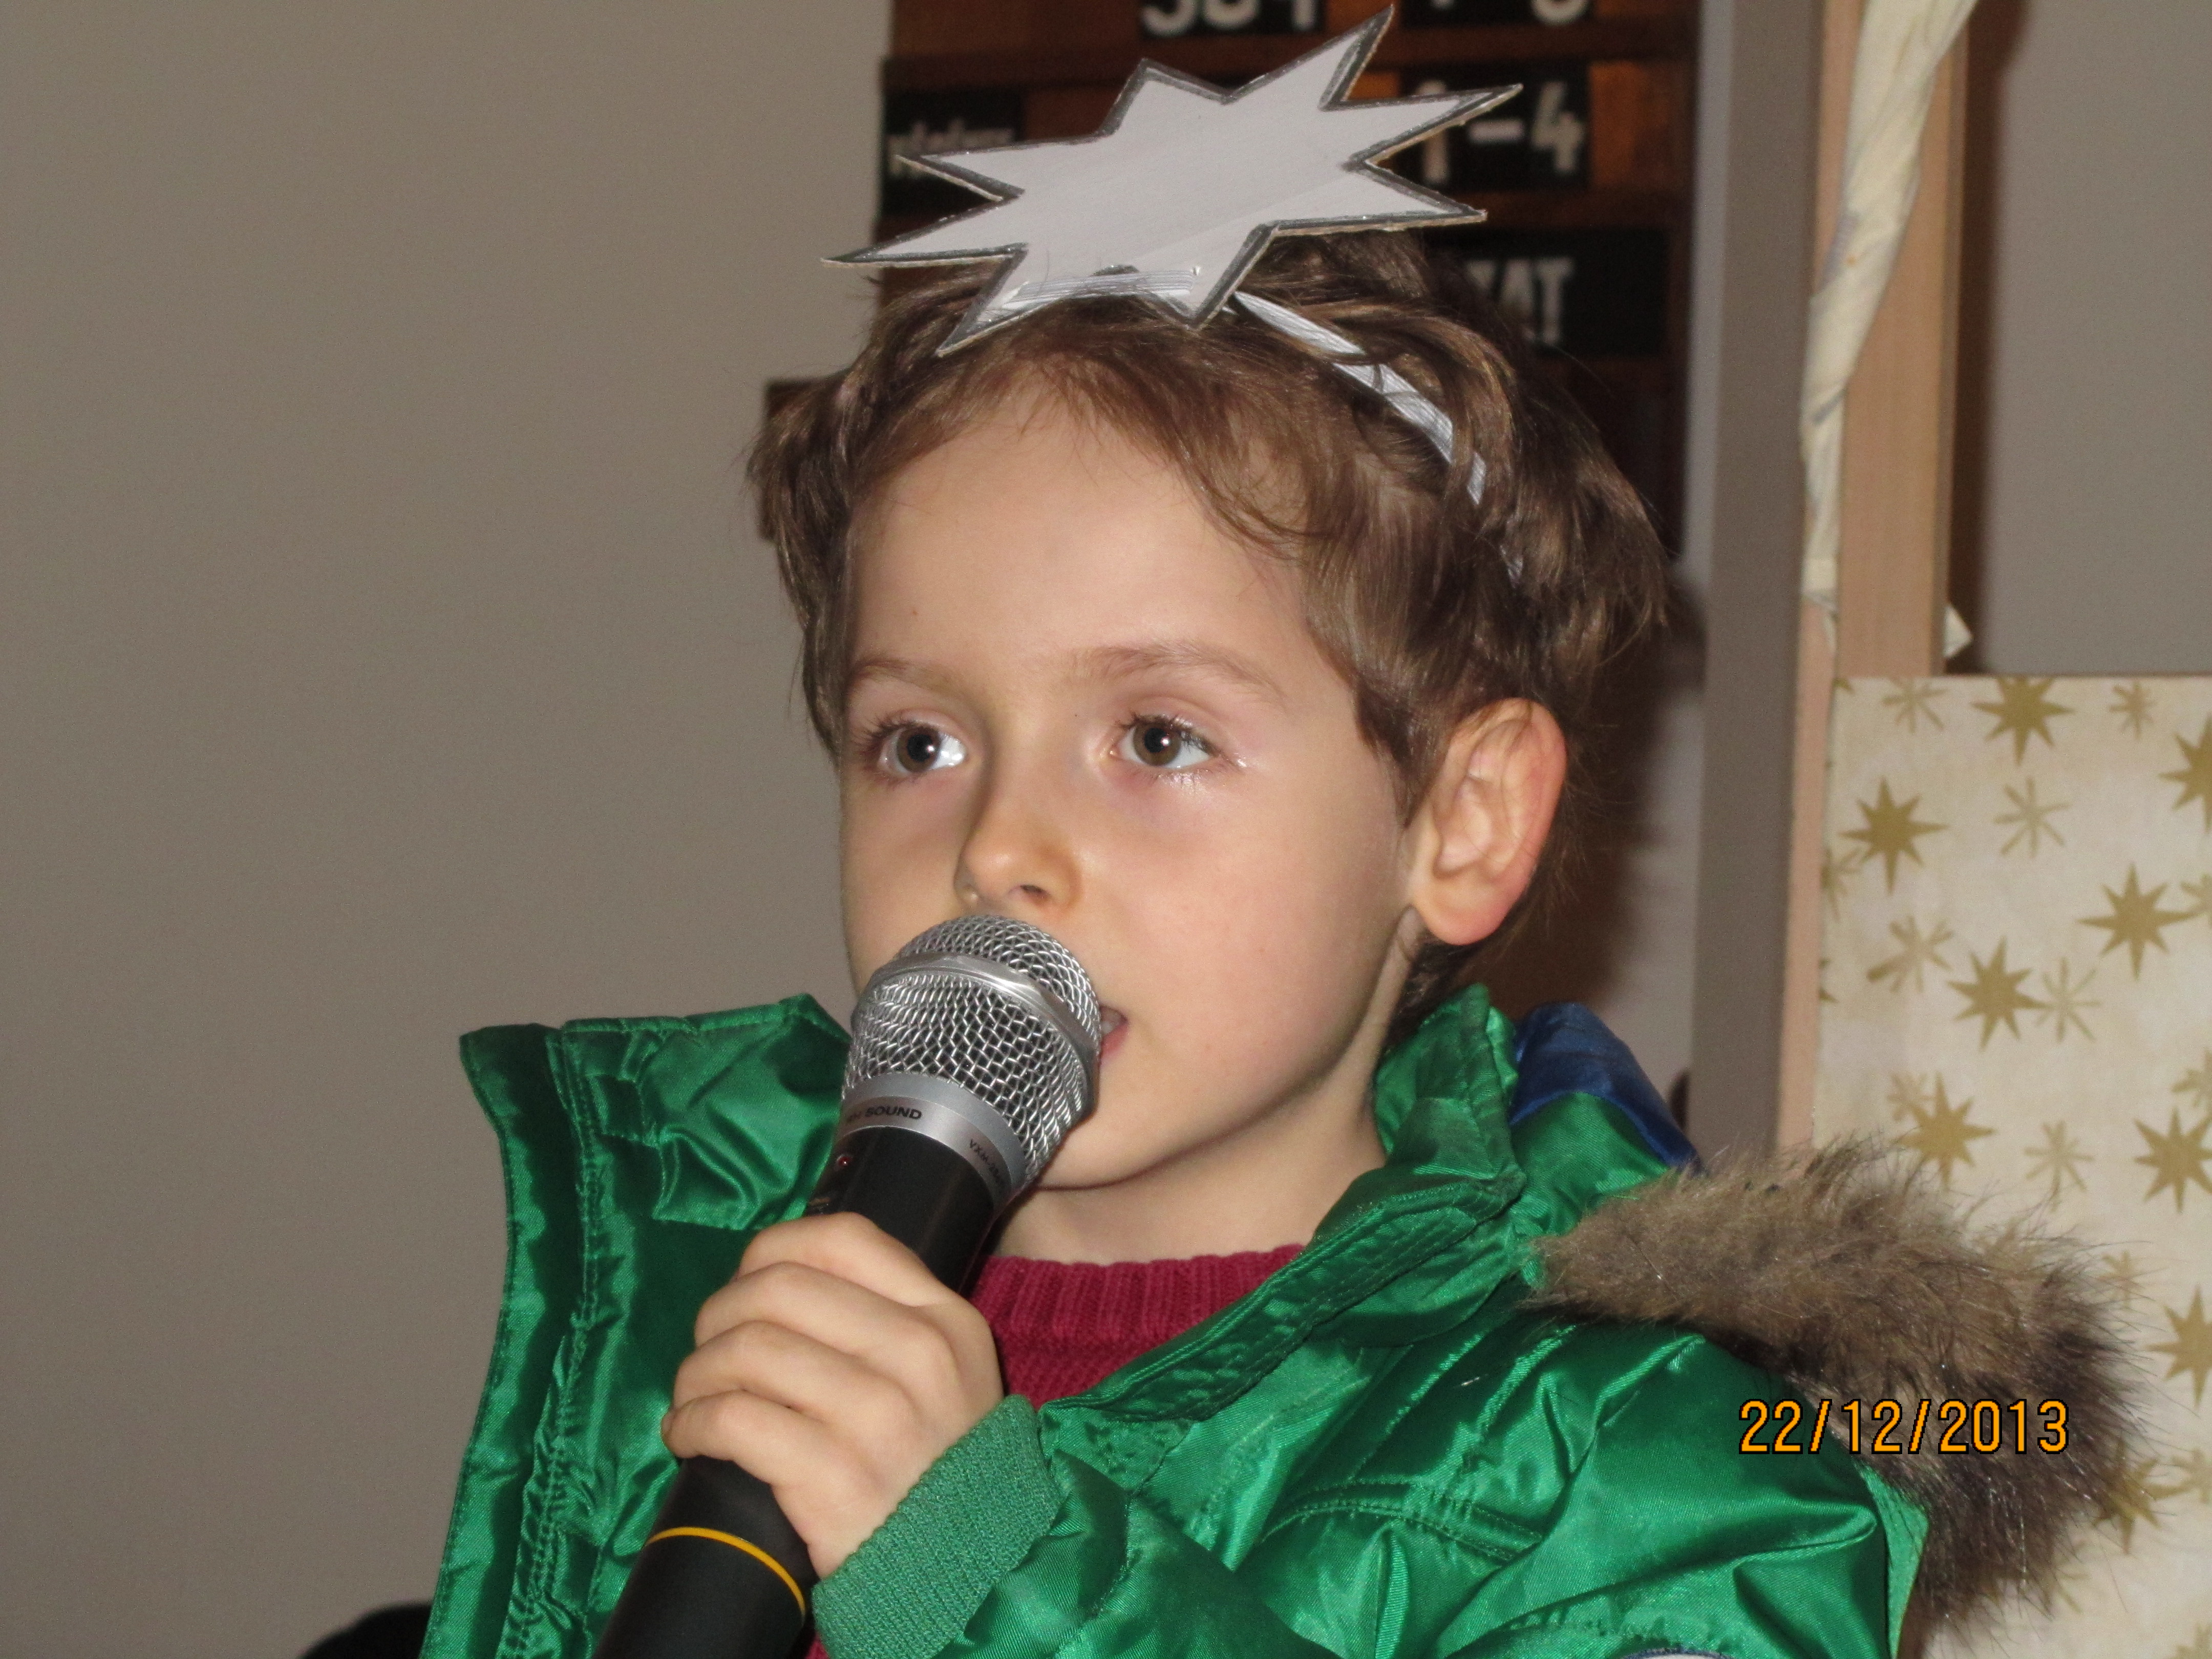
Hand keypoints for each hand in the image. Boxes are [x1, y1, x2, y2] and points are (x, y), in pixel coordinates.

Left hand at [663, 1212, 1003, 1576]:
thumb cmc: (937, 1468)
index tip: (745, 1284)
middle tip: (706, 1349)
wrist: (967, 1574)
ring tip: (692, 1397)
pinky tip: (686, 1435)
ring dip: (697, 1371)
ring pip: (747, 1349)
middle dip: (720, 1313)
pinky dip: (691, 1422)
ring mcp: (878, 1417)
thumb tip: (776, 1280)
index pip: (843, 1241)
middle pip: (780, 1289)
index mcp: (944, 1320)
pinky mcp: (833, 1477)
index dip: (772, 1251)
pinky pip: (732, 1420)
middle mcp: (916, 1356)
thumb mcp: (944, 1377)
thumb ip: (886, 1323)